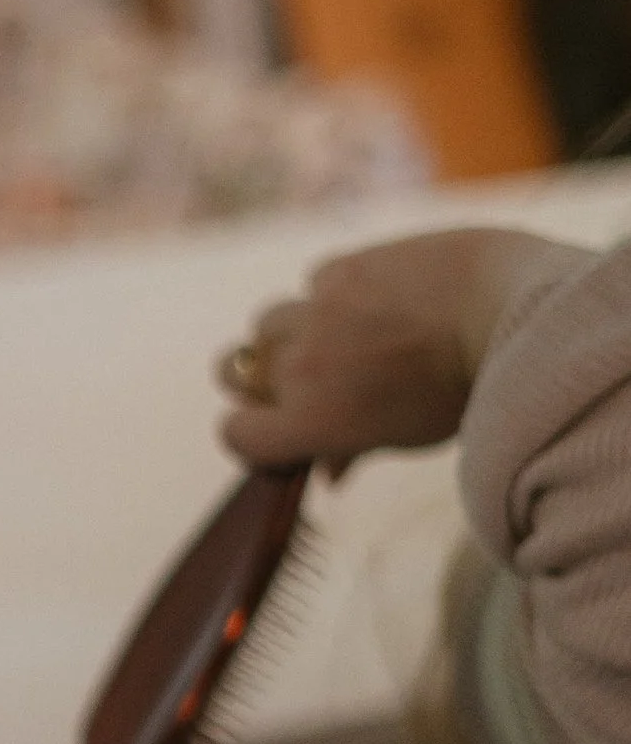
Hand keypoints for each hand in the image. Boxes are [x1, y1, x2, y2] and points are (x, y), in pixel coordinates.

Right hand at [214, 227, 583, 474]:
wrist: (507, 312)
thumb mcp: (406, 436)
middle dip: (259, 377)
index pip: (235, 433)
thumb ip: (352, 449)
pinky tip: (378, 299)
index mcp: (310, 421)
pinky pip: (316, 281)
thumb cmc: (462, 389)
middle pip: (235, 372)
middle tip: (302, 377)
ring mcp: (315, 312)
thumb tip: (326, 475)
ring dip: (290, 330)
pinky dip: (335, 292)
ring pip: (267, 321)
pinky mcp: (341, 267)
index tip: (278, 428)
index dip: (250, 432)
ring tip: (341, 333)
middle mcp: (299, 367)